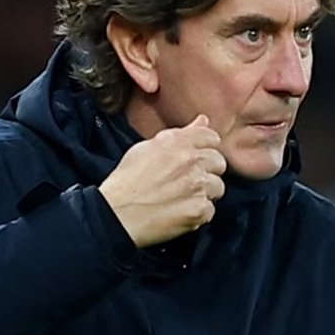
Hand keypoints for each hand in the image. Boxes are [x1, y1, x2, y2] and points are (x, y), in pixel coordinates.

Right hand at [98, 114, 226, 247]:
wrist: (116, 213)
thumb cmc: (126, 181)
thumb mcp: (147, 147)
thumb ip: (180, 134)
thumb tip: (203, 120)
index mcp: (178, 142)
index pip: (211, 137)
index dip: (205, 148)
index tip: (197, 158)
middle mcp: (191, 161)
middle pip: (219, 162)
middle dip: (207, 171)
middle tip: (188, 181)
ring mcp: (198, 186)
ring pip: (217, 187)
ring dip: (204, 193)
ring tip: (183, 198)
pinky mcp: (199, 209)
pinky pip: (210, 210)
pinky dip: (198, 214)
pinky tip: (180, 212)